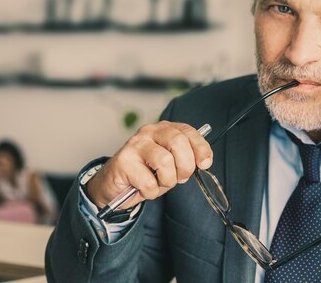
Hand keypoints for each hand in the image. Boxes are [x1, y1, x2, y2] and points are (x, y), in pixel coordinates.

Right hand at [86, 121, 212, 209]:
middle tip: (181, 178)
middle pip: (178, 142)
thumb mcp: (171, 164)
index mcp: (164, 129)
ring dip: (167, 180)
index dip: (201, 148)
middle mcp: (149, 132)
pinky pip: (148, 181)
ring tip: (159, 183)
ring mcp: (135, 145)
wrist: (115, 184)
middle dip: (185, 166)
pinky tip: (143, 189)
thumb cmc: (146, 173)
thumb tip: (204, 161)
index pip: (188, 132)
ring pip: (164, 161)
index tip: (205, 163)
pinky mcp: (123, 161)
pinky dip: (151, 192)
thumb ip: (186, 159)